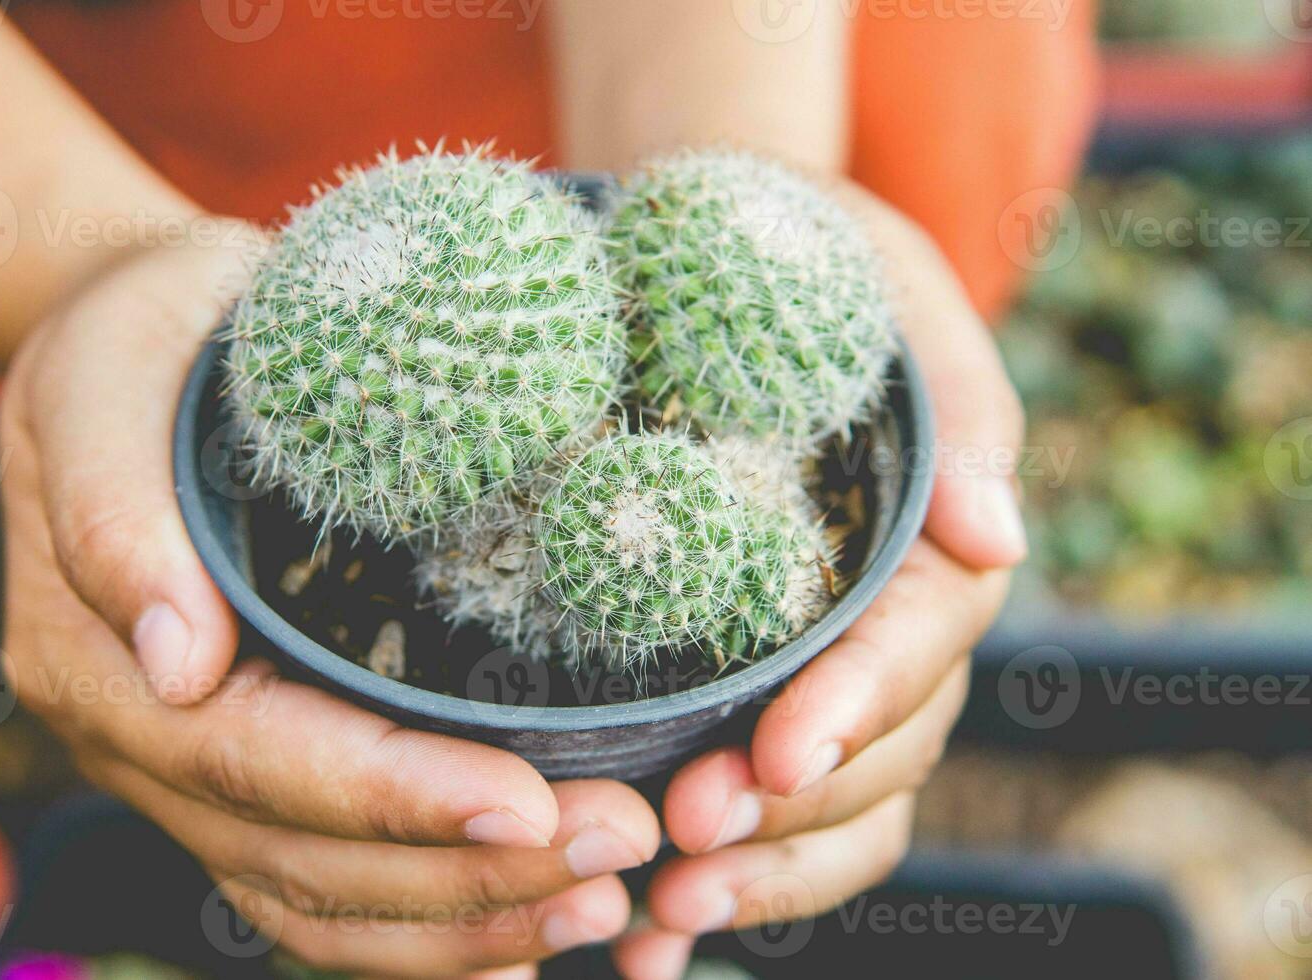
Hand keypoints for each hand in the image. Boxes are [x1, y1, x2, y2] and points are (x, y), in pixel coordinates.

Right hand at [0, 224, 659, 978]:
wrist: (142, 346)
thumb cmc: (140, 338)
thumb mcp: (104, 373)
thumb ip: (113, 509)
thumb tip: (180, 664)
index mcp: (95, 654)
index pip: (254, 757)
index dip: (393, 798)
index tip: (533, 805)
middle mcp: (142, 738)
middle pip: (303, 855)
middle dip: (466, 872)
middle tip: (622, 847)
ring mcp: (190, 769)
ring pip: (318, 899)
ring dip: (462, 922)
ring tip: (600, 904)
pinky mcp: (246, 769)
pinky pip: (322, 884)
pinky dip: (421, 932)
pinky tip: (519, 945)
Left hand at [613, 185, 1024, 978]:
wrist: (705, 255)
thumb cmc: (801, 252)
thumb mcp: (884, 276)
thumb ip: (957, 397)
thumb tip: (1002, 538)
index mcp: (930, 534)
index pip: (918, 639)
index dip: (859, 704)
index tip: (776, 754)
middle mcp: (895, 620)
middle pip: (883, 746)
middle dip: (794, 807)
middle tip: (687, 838)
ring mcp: (835, 670)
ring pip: (841, 805)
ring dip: (763, 869)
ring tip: (666, 914)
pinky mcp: (767, 695)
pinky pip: (777, 809)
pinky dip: (733, 876)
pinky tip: (656, 926)